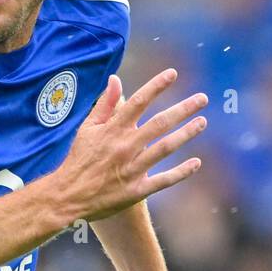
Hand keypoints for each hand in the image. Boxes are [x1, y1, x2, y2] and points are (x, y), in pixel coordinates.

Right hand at [53, 69, 206, 223]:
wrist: (69, 197)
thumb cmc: (79, 160)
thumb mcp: (87, 129)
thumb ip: (105, 104)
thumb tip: (115, 79)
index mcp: (113, 130)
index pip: (138, 102)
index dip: (156, 86)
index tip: (173, 74)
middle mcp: (125, 146)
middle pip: (160, 123)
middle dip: (183, 109)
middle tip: (202, 98)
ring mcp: (132, 169)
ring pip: (165, 148)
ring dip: (186, 134)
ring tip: (202, 122)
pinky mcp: (136, 190)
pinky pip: (163, 180)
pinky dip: (181, 172)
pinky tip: (196, 163)